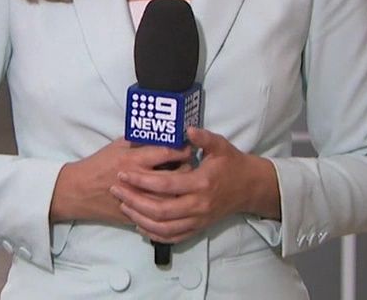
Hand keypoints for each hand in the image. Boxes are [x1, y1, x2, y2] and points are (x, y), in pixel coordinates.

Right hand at [50, 139, 192, 223]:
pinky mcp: (137, 214)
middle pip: (176, 176)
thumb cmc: (98, 164)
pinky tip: (173, 199)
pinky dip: (169, 206)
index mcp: (134, 159)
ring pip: (172, 197)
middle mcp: (139, 179)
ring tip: (185, 182)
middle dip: (187, 169)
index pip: (167, 152)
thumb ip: (139, 142)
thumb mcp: (117, 146)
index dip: (182, 149)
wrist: (79, 191)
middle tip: (191, 165)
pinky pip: (160, 213)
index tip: (189, 146)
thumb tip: (161, 135)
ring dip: (182, 190)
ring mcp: (139, 200)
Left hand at [110, 127, 279, 243]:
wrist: (249, 187)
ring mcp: (198, 219)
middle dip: (134, 201)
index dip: (143, 180)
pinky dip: (154, 233)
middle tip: (116, 190)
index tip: (124, 173)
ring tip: (123, 206)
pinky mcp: (198, 228)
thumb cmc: (232, 164)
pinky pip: (173, 236)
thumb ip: (203, 137)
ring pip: (163, 226)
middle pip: (160, 209)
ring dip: (140, 218)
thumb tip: (187, 129)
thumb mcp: (221, 146)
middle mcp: (198, 205)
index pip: (166, 184)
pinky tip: (140, 225)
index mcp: (201, 183)